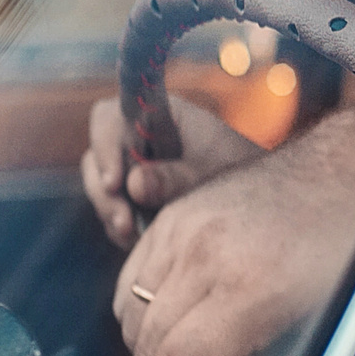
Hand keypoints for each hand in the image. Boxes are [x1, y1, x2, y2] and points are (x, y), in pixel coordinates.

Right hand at [82, 94, 262, 249]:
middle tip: (124, 221)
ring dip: (111, 212)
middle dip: (104, 191)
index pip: (111, 116)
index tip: (116, 182)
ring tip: (132, 234)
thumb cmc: (239, 170)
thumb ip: (175, 178)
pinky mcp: (133, 194)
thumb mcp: (211, 173)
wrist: (257, 195)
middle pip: (97, 156)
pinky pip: (112, 210)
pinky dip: (121, 226)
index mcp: (158, 115)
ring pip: (101, 186)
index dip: (105, 144)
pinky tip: (139, 240)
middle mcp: (138, 137)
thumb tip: (134, 184)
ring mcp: (132, 166)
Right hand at [110, 99, 354, 355]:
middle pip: (151, 342)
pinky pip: (133, 273)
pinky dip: (137, 305)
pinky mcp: (177, 213)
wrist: (353, 167)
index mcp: (252, 286)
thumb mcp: (327, 309)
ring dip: (145, 344)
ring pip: (132, 309)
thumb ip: (267, 353)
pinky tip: (161, 322)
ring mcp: (188, 228)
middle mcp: (209, 255)